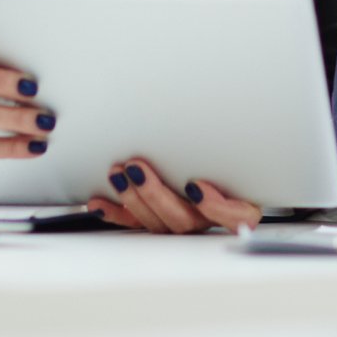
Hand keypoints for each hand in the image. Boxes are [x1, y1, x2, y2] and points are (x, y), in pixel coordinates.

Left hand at [86, 157, 261, 233]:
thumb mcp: (236, 149)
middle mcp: (208, 218)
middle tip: (137, 168)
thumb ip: (226, 143)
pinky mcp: (156, 220)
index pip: (236, 216)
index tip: (195, 186)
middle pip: (183, 219)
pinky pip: (134, 224)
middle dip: (155, 194)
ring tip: (117, 174)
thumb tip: (219, 112)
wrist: (215, 165)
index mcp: (237, 206)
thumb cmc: (227, 158)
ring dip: (132, 198)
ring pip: (156, 222)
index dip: (215, 207)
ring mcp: (181, 221)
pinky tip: (99, 203)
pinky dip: (114, 213)